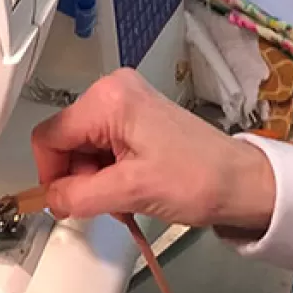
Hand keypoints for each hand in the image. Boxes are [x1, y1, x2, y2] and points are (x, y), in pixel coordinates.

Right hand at [31, 69, 275, 235]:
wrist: (243, 183)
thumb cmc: (198, 179)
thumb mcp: (130, 192)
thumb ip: (78, 196)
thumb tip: (49, 200)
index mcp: (108, 99)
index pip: (50, 135)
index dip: (50, 173)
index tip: (63, 202)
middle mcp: (113, 90)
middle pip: (66, 139)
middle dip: (78, 176)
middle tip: (104, 202)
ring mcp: (126, 101)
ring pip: (82, 145)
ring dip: (94, 178)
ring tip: (123, 197)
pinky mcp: (137, 116)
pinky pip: (102, 144)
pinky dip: (107, 171)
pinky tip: (128, 188)